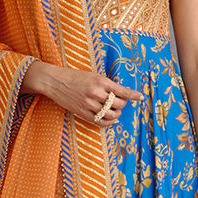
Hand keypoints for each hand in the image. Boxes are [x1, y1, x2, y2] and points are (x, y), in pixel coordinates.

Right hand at [28, 62, 143, 125]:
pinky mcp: (82, 112)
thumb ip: (106, 84)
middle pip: (118, 104)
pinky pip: (99, 121)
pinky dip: (108, 122)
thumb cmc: (74, 76)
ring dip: (117, 114)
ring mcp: (88, 104)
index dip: (133, 95)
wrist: (55, 81)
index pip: (122, 91)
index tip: (141, 98)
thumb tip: (122, 93)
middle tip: (121, 102)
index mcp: (100, 81)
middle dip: (123, 104)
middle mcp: (96, 92)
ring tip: (115, 111)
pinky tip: (112, 120)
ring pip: (110, 114)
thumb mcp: (93, 75)